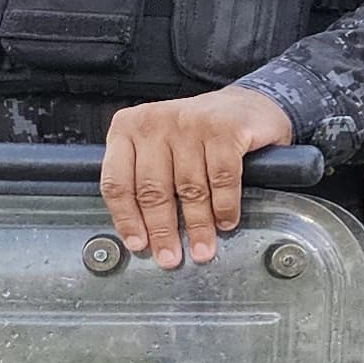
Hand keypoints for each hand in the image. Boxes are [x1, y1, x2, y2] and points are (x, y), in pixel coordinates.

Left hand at [99, 87, 292, 270]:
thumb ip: (143, 174)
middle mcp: (155, 122)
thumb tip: (140, 229)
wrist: (246, 105)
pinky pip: (222, 180)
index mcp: (128, 127)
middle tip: (170, 257)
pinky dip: (225, 206)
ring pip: (189, 188)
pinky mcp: (225, 130)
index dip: (126, 219)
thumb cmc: (198, 133)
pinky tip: (226, 221)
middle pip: (152, 189)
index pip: (117, 181)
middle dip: (162, 230)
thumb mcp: (158, 144)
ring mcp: (191, 123)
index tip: (138, 244)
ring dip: (198, 226)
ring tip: (202, 248)